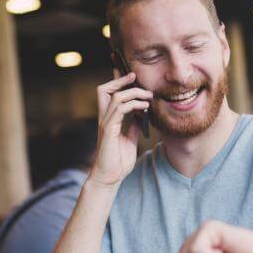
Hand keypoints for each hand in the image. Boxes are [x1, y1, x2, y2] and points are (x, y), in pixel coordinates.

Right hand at [90, 71, 152, 186]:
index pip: (109, 94)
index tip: (132, 75)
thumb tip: (143, 115)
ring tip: (148, 96)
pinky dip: (134, 105)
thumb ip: (134, 126)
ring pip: (114, 96)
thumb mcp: (131, 139)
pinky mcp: (109, 130)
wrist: (110, 178)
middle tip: (136, 77)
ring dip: (133, 92)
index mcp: (109, 119)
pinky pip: (120, 109)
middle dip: (120, 79)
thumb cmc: (118, 161)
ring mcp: (106, 123)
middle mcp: (105, 118)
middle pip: (104, 89)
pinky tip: (145, 108)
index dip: (118, 81)